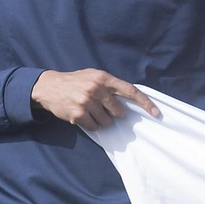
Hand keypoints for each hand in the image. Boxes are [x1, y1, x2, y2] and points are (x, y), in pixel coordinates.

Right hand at [31, 69, 159, 128]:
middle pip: (119, 111)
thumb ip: (110, 86)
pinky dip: (90, 124)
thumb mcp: (93, 76)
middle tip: (102, 107)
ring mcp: (86, 102)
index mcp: (103, 78)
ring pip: (106, 121)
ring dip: (100, 119)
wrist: (49, 87)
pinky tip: (81, 115)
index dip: (145, 102)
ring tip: (88, 109)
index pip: (130, 90)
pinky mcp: (78, 114)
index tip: (156, 112)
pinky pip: (94, 127)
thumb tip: (129, 100)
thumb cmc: (76, 82)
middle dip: (113, 113)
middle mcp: (96, 89)